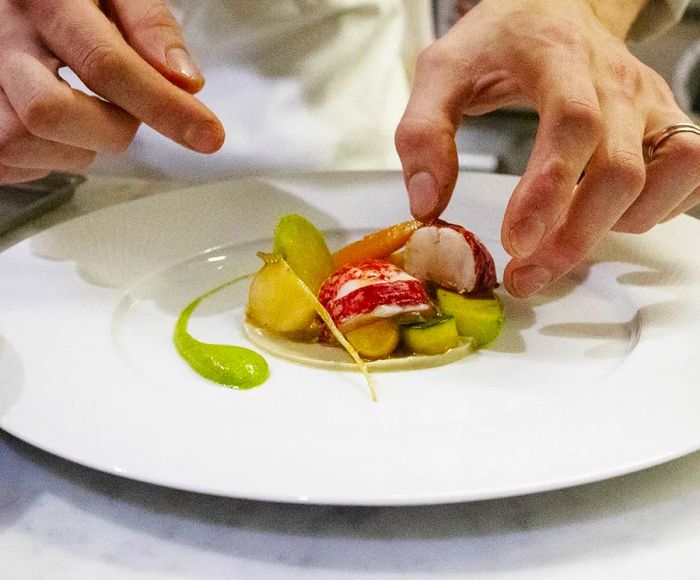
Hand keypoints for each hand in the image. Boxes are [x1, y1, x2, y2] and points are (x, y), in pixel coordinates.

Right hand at [0, 0, 223, 183]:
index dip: (162, 106)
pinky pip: (11, 160)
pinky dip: (50, 156)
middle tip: (124, 115)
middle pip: (49, 112)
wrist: (19, 6)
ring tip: (87, 115)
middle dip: (108, 130)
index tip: (207, 135)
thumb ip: (149, 25)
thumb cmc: (76, 0)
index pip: (105, 63)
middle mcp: (1, 40)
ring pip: (25, 142)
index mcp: (44, 0)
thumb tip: (185, 81)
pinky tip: (61, 130)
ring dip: (78, 146)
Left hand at [395, 0, 699, 296]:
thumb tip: (427, 206)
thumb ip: (424, 134)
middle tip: (527, 275)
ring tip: (563, 239)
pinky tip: (607, 217)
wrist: (553, 7)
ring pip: (670, 171)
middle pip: (620, 169)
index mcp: (558, 58)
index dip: (549, 189)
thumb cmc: (498, 42)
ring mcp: (648, 100)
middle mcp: (615, 81)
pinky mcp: (665, 119)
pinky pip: (690, 170)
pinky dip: (658, 207)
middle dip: (575, 236)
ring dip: (618, 224)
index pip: (572, 123)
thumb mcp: (442, 71)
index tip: (516, 241)